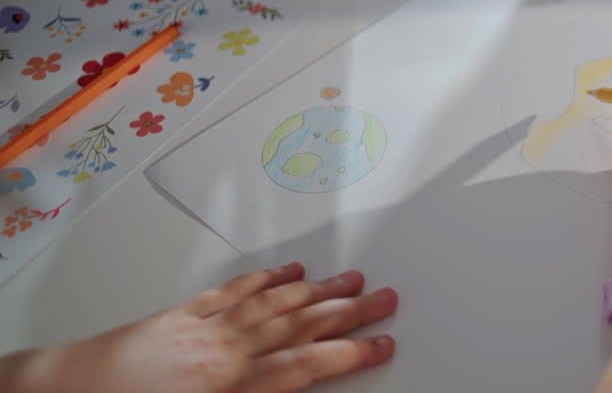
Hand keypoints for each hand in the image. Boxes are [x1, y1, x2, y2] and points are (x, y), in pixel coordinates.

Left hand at [3, 263, 396, 392]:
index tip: (384, 345)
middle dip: (349, 312)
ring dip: (318, 290)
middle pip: (300, 326)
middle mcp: (225, 352)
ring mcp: (206, 328)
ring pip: (275, 303)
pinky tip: (288, 272)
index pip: (306, 366)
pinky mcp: (183, 315)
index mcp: (231, 387)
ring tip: (352, 280)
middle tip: (386, 298)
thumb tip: (295, 391)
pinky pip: (234, 292)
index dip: (351, 354)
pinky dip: (266, 280)